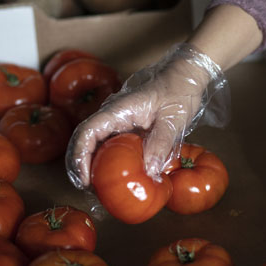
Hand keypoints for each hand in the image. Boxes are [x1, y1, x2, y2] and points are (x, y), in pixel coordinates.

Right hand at [65, 43, 227, 188]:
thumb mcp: (174, 119)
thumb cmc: (180, 90)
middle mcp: (112, 114)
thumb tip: (149, 172)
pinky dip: (107, 160)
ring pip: (95, 143)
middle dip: (80, 165)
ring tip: (97, 188)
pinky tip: (115, 176)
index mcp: (118, 110)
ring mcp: (118, 119)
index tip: (84, 179)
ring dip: (91, 164)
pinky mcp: (127, 125)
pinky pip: (110, 143)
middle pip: (84, 140)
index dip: (79, 157)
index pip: (87, 132)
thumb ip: (161, 144)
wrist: (185, 75)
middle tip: (87, 189)